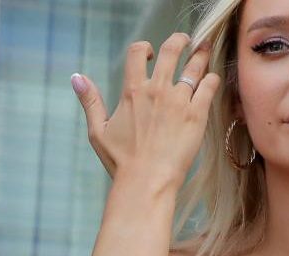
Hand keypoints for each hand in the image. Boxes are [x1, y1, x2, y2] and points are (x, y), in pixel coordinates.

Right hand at [72, 33, 218, 191]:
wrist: (146, 182)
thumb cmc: (120, 161)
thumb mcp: (98, 130)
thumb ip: (90, 101)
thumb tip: (76, 77)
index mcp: (133, 91)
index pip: (137, 51)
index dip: (144, 47)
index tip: (150, 53)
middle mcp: (157, 90)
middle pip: (172, 50)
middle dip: (180, 40)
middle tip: (186, 40)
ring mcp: (179, 101)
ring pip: (195, 65)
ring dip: (201, 54)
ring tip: (204, 50)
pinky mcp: (197, 114)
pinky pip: (210, 85)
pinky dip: (212, 78)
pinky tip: (211, 80)